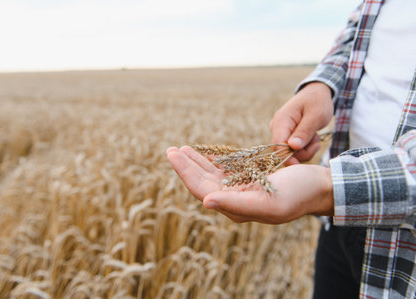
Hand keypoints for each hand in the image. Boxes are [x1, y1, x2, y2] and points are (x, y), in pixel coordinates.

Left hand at [167, 146, 333, 223]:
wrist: (319, 187)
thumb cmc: (298, 194)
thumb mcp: (269, 201)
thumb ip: (236, 203)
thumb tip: (206, 202)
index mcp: (236, 208)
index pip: (202, 190)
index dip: (185, 173)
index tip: (172, 155)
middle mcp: (235, 201)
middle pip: (202, 182)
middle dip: (186, 166)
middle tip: (171, 149)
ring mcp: (241, 190)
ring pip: (211, 176)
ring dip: (196, 162)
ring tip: (182, 149)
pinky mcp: (248, 180)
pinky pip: (224, 171)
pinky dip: (213, 161)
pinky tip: (205, 154)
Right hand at [269, 82, 332, 163]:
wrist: (316, 93)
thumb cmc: (317, 102)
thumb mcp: (316, 116)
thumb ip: (304, 131)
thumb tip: (293, 147)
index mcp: (282, 120)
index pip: (277, 145)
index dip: (287, 157)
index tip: (301, 165)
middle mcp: (277, 127)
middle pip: (283, 151)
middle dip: (302, 152)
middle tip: (316, 142)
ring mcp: (280, 131)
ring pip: (290, 152)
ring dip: (306, 149)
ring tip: (315, 136)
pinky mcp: (285, 135)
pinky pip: (293, 149)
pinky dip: (305, 147)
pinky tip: (311, 137)